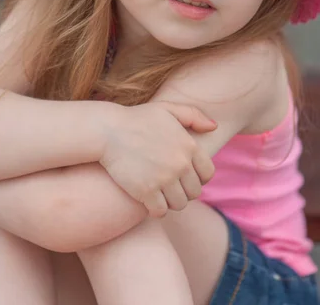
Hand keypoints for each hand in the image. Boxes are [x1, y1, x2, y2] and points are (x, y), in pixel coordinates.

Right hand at [100, 101, 215, 216]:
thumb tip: (214, 128)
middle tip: (169, 186)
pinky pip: (161, 211)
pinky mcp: (147, 191)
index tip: (183, 176)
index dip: (197, 178)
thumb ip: (193, 115)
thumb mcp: (167, 109)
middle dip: (183, 191)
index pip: (207, 174)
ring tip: (159, 193)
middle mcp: (180, 163)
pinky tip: (148, 199)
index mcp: (189, 145)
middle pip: (194, 192)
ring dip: (170, 201)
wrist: (107, 130)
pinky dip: (156, 209)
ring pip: (179, 204)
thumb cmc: (136, 119)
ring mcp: (164, 178)